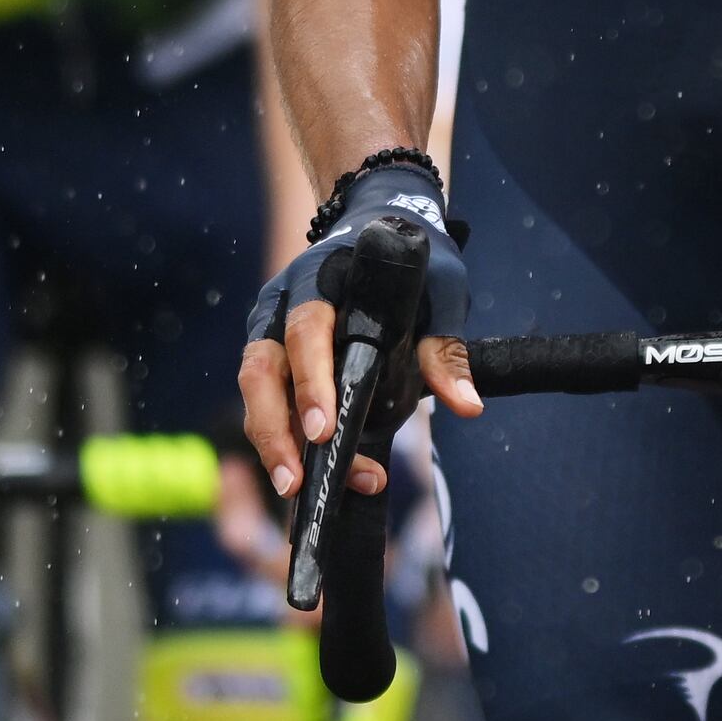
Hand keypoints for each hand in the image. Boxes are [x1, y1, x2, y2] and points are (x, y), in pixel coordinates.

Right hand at [235, 157, 484, 504]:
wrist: (380, 230)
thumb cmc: (411, 265)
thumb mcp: (438, 294)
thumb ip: (444, 349)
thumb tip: (468, 406)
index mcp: (317, 281)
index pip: (305, 331)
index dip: (310, 382)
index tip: (324, 430)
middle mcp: (279, 307)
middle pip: (259, 370)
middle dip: (276, 428)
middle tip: (298, 479)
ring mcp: (268, 334)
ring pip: (253, 393)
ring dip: (272, 444)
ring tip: (297, 490)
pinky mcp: (272, 363)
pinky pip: (266, 405)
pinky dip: (284, 442)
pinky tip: (310, 478)